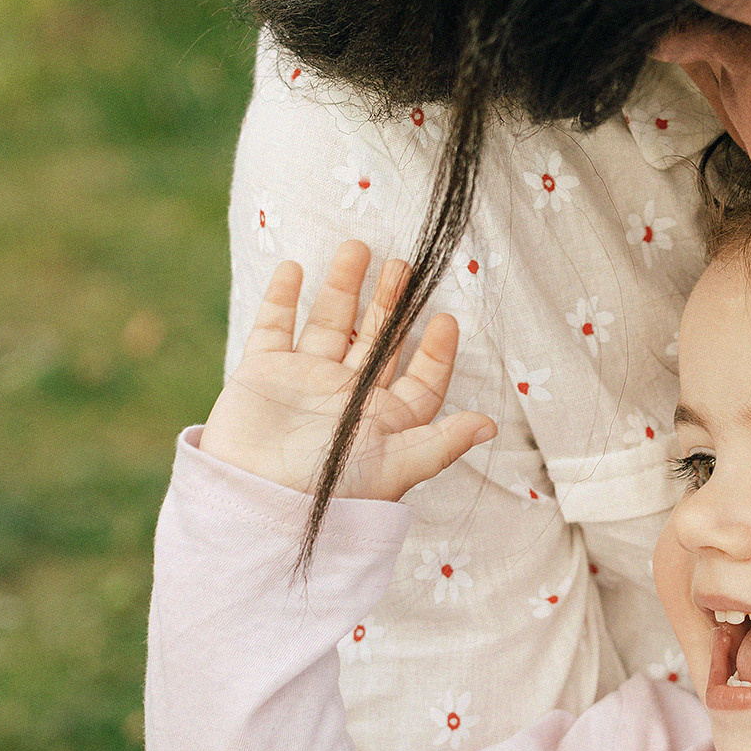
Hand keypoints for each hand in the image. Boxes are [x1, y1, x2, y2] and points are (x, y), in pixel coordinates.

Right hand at [199, 240, 494, 498]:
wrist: (260, 502)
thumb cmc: (333, 492)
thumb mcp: (397, 466)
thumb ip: (442, 443)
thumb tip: (490, 426)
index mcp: (385, 420)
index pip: (420, 380)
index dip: (436, 352)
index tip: (446, 320)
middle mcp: (348, 396)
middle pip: (378, 340)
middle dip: (392, 304)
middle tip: (405, 267)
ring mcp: (305, 380)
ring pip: (331, 323)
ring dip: (344, 286)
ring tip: (358, 248)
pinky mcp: (263, 373)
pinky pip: (275, 327)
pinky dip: (282, 298)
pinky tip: (295, 268)